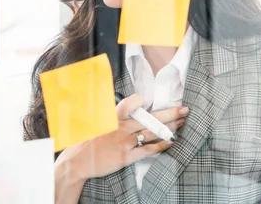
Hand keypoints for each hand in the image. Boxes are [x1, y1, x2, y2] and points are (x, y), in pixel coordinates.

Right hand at [56, 94, 188, 181]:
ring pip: (151, 132)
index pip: (128, 105)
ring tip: (182, 122)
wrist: (77, 160)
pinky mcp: (125, 157)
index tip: (147, 99)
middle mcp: (119, 128)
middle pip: (148, 118)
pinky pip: (147, 150)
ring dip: (169, 127)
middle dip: (168, 113)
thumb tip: (126, 106)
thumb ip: (110, 114)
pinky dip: (160, 146)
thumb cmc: (86, 140)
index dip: (139, 101)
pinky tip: (170, 143)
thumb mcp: (95, 122)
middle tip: (183, 109)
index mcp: (111, 118)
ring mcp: (124, 143)